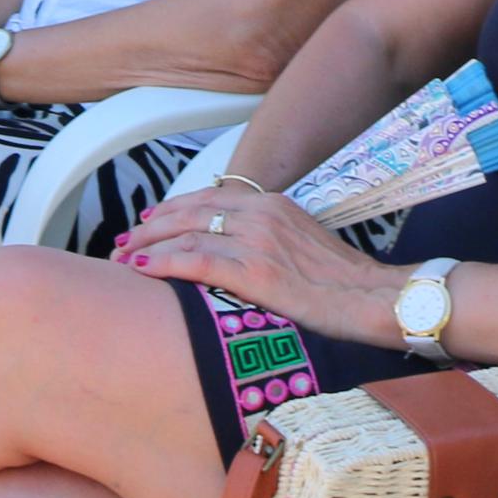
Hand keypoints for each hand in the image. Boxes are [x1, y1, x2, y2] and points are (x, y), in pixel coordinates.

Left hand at [118, 186, 400, 340]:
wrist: (375, 298)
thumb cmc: (343, 283)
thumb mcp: (303, 244)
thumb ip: (269, 239)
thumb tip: (235, 252)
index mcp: (273, 204)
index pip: (207, 198)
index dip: (170, 210)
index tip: (147, 221)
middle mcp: (262, 214)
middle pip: (188, 211)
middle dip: (149, 226)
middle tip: (123, 241)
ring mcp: (257, 241)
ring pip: (185, 233)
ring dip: (146, 245)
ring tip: (122, 258)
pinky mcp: (255, 272)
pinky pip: (196, 260)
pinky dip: (163, 262)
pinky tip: (142, 268)